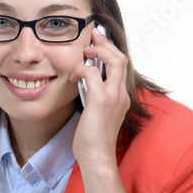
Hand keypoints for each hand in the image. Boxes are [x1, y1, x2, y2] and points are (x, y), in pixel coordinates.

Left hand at [69, 27, 129, 164]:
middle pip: (121, 58)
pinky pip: (91, 73)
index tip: (96, 41)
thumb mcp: (96, 112)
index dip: (109, 50)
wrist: (96, 157)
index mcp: (120, 96)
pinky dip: (80, 69)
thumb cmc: (92, 138)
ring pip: (114, 60)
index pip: (121, 65)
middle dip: (105, 43)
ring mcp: (113, 96)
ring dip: (98, 50)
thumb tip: (82, 82)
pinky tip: (71, 77)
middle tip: (92, 35)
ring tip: (84, 51)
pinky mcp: (101, 100)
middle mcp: (121, 94)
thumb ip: (93, 95)